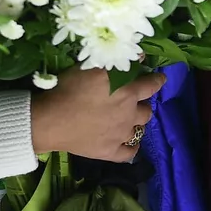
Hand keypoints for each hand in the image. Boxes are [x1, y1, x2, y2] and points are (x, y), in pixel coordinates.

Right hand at [30, 68, 166, 162]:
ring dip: (135, 124)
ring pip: (139, 130)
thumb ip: (117, 63)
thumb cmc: (70, 88)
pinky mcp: (110, 152)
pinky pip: (129, 152)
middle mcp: (129, 115)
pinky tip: (127, 143)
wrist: (51, 120)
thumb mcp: (92, 67)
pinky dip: (131, 148)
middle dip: (142, 104)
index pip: (151, 85)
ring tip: (126, 120)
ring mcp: (121, 136)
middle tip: (131, 101)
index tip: (159, 79)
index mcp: (128, 92)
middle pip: (146, 110)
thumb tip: (140, 57)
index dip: (157, 81)